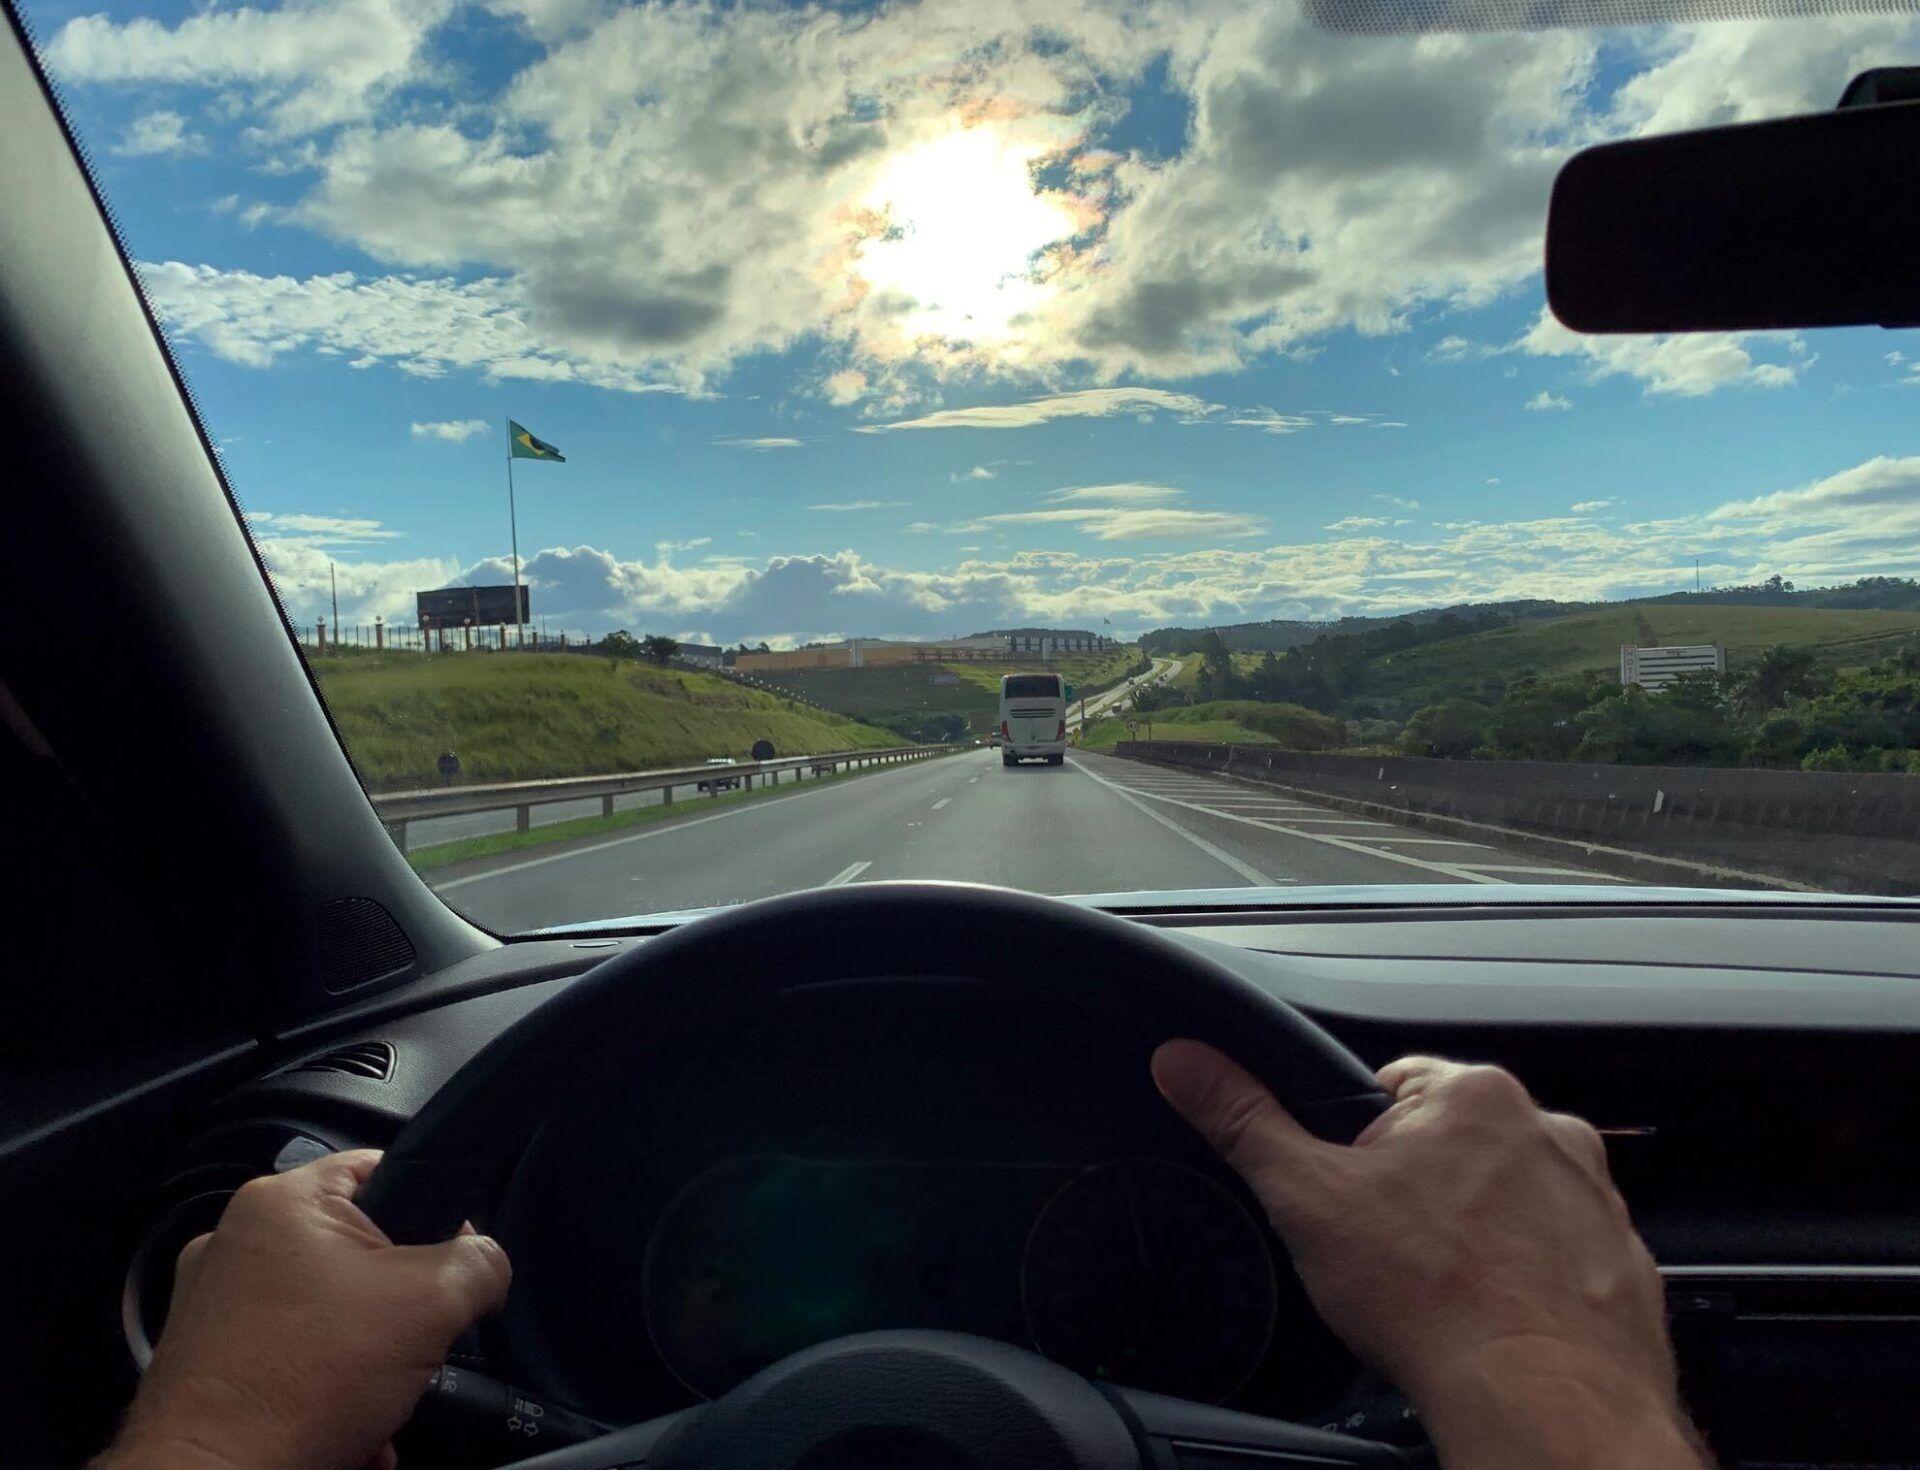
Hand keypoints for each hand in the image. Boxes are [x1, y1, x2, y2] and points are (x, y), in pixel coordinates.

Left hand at [95, 1150, 510, 1469]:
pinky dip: (325, 1388)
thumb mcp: (434, 1303)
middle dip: (400, 1308)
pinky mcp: (203, 1361)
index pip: (383, 1170)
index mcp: (281, 1200)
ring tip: (380, 1402)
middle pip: (359, 1252)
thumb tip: (482, 1263)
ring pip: (327, 1312)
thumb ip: (480, 1263)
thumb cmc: (312, 1379)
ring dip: (368, 1358)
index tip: (453, 1266)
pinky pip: (288, 1354)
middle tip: (418, 1344)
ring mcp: (211, 1303)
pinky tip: (349, 1431)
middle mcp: (234, 1239)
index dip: (433, 1212)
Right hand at [1152, 1042, 1707, 1469]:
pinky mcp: (1623, 1263)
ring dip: (1479, 1231)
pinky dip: (1529, 1280)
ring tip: (1445, 1290)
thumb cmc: (1431, 1299)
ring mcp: (1595, 1199)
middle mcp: (1550, 1131)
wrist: (1540, 1400)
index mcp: (1472, 1094)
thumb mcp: (1306, 1197)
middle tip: (1394, 1251)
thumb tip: (1184, 1063)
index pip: (1396, 1089)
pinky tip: (1494, 1319)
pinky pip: (1562, 1256)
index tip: (1355, 1198)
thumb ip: (1242, 1120)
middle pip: (1456, 1143)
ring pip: (1513, 1199)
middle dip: (1423, 1189)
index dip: (1360, 1145)